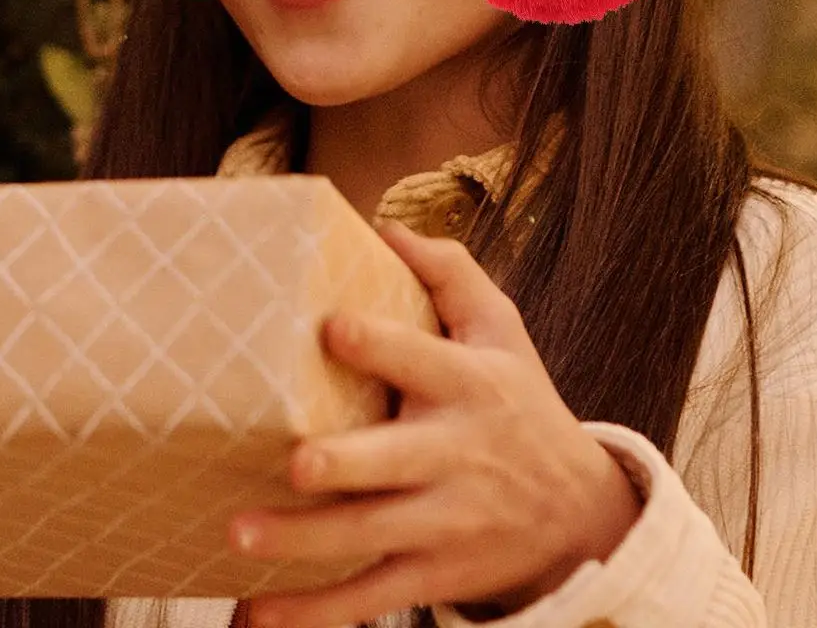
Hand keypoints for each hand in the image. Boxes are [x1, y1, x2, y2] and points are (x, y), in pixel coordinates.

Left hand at [228, 220, 645, 627]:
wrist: (578, 512)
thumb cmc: (518, 400)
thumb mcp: (502, 328)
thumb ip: (449, 272)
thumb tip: (384, 227)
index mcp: (468, 386)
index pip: (423, 360)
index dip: (379, 343)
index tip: (332, 327)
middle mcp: (454, 457)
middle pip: (395, 463)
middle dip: (346, 464)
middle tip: (296, 461)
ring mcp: (442, 524)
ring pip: (369, 537)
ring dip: (303, 541)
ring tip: (238, 533)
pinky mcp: (429, 575)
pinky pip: (366, 600)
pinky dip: (310, 614)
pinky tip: (255, 615)